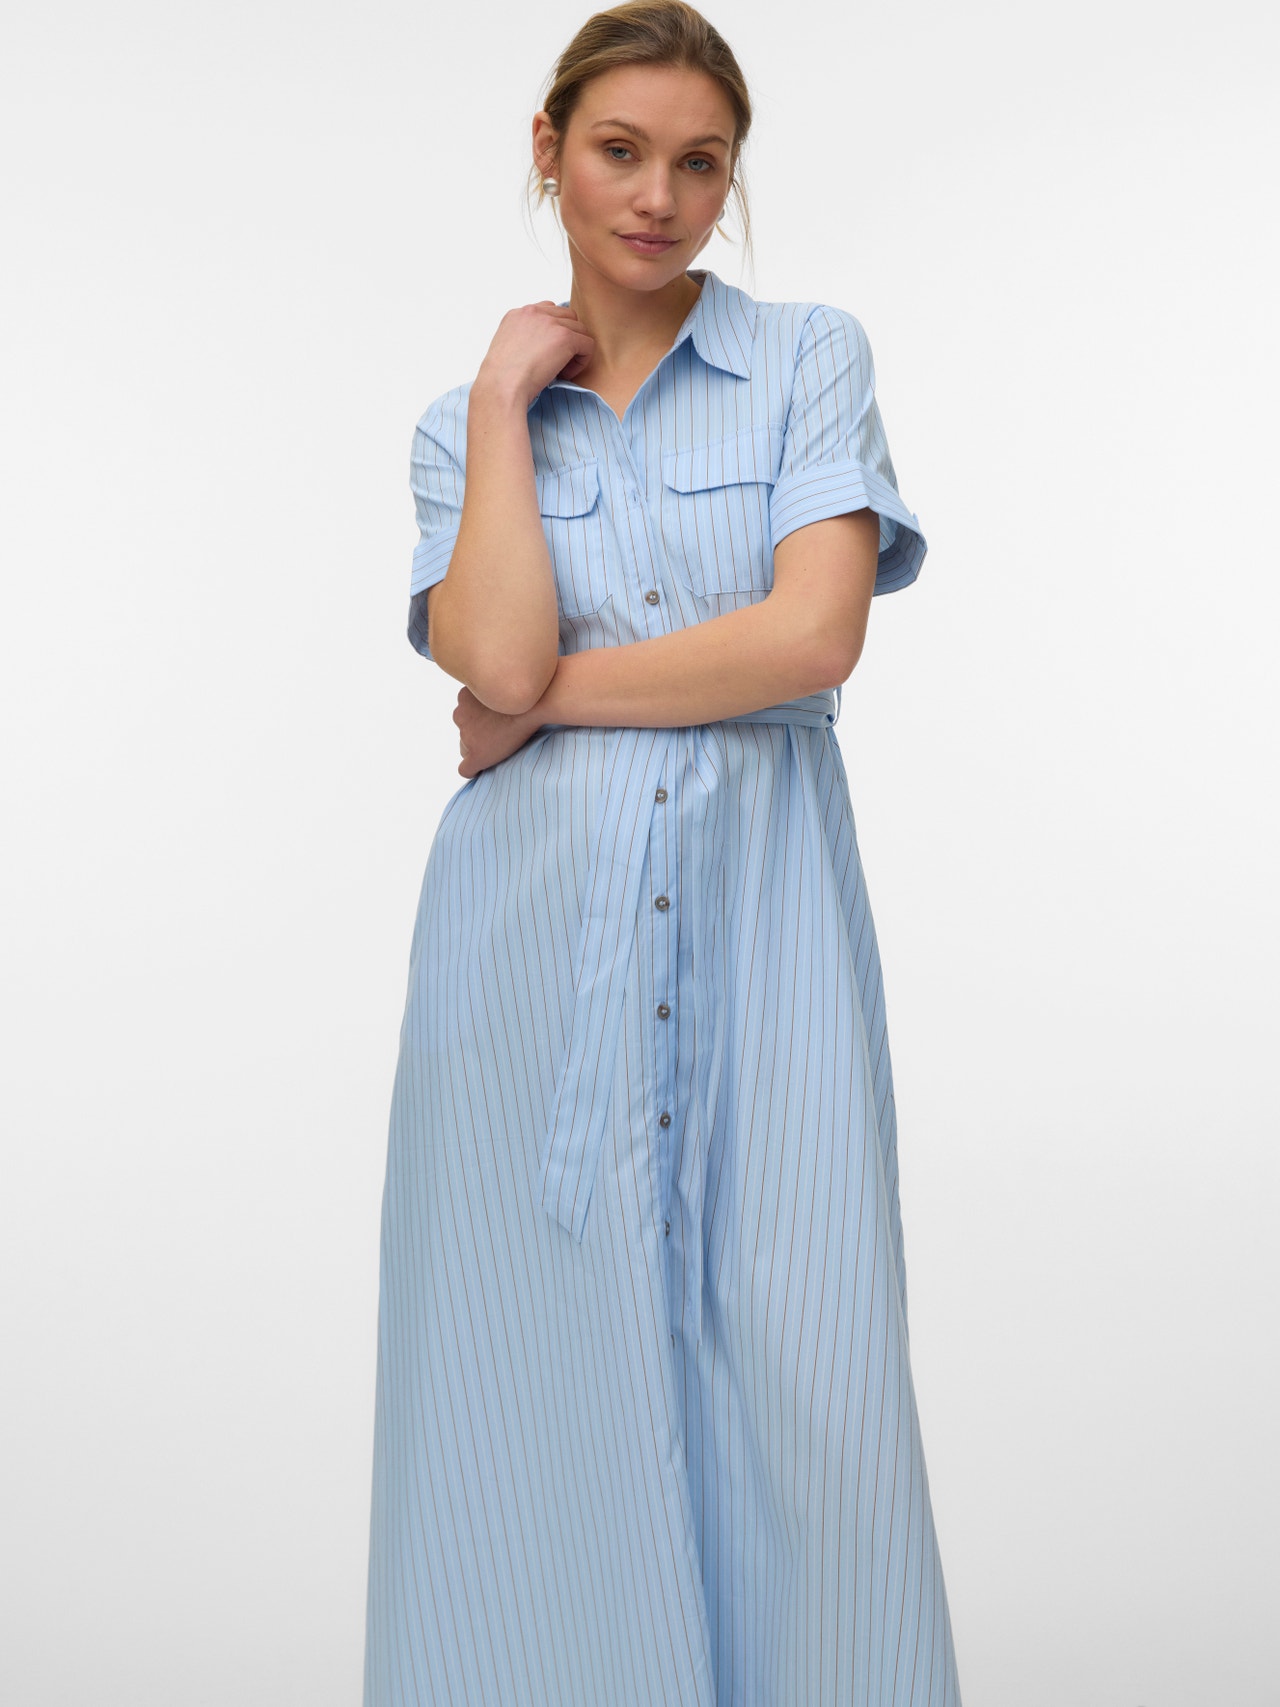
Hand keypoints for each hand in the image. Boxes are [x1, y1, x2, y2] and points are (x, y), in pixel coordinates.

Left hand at [452, 686, 541, 777]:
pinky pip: (466, 769)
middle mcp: (460, 716)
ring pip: (465, 749)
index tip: (492, 724)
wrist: (533, 706)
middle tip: (497, 734)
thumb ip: (489, 691)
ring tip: (499, 746)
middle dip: (477, 735)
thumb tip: (490, 697)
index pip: (463, 716)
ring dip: (479, 749)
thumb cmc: (523, 693)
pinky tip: (484, 767)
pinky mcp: (477, 755)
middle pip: (464, 732)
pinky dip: (475, 769)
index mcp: (464, 697)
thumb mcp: (499, 684)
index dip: (478, 723)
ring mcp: (467, 736)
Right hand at [474, 301, 594, 409]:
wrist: (502, 387)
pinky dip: (582, 361)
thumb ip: (524, 339)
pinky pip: (588, 344)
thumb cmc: (502, 379)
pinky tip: (566, 374)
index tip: (547, 353)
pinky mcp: (565, 337)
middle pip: (567, 316)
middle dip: (567, 338)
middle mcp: (533, 312)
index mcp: (517, 314)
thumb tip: (543, 348)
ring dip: (575, 350)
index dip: (554, 332)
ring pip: (580, 330)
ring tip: (561, 370)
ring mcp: (550, 322)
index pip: (548, 310)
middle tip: (556, 363)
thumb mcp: (507, 350)